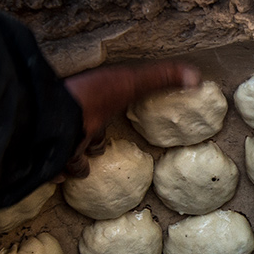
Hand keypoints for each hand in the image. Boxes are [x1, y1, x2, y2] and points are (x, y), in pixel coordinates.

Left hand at [61, 61, 200, 176]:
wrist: (63, 116)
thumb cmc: (98, 95)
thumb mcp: (135, 81)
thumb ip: (163, 77)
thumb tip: (197, 76)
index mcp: (93, 100)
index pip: (102, 109)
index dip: (106, 117)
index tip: (108, 128)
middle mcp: (75, 118)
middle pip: (85, 132)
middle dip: (89, 142)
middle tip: (95, 149)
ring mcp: (63, 138)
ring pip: (71, 152)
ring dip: (76, 159)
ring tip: (82, 167)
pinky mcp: (56, 158)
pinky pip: (62, 169)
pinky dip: (65, 172)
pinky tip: (66, 177)